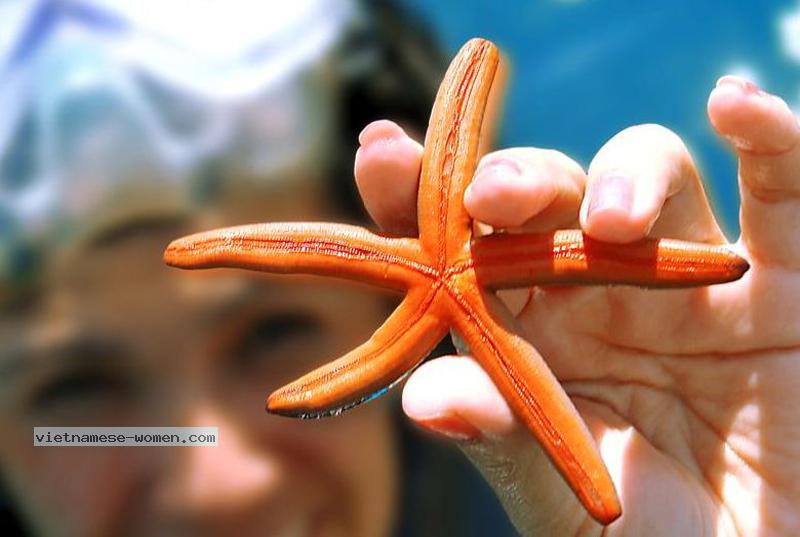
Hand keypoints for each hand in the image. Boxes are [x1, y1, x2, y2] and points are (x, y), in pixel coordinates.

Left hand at [353, 76, 799, 535]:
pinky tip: (736, 108)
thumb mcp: (568, 505)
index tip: (380, 152)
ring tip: (614, 223)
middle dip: (518, 181)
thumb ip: (509, 445)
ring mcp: (684, 276)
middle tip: (492, 196)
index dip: (418, 196)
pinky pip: (780, 195)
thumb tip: (425, 398)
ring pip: (647, 178)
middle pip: (547, 197)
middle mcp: (595, 288)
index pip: (461, 247)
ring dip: (625, 178)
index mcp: (528, 330)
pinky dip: (769, 142)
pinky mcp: (781, 282)